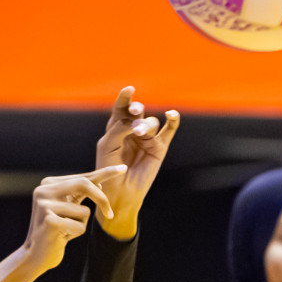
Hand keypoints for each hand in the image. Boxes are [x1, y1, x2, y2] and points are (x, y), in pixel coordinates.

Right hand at [0, 167, 122, 281]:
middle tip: (110, 215)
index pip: (83, 176)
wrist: (35, 255)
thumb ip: (81, 193)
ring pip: (85, 211)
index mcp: (48, 184)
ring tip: (65, 230)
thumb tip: (100, 181)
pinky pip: (80, 226)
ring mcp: (45, 204)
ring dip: (81, 225)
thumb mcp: (69, 208)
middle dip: (102, 200)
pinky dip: (75, 234)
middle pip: (85, 185)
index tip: (123, 168)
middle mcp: (44, 190)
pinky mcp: (49, 220)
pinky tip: (61, 237)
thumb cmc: (56, 231)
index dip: (105, 173)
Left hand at [93, 86, 180, 239]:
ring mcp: (147, 138)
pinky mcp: (159, 147)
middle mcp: (133, 130)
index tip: (129, 89)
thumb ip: (119, 129)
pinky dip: (173, 121)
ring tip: (140, 133)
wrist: (120, 191)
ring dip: (147, 124)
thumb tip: (136, 119)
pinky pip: (169, 130)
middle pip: (138, 112)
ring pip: (151, 122)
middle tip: (135, 111)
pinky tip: (171, 114)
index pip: (121, 108)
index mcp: (117, 127)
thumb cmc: (108, 168)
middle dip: (136, 109)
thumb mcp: (108, 145)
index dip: (125, 97)